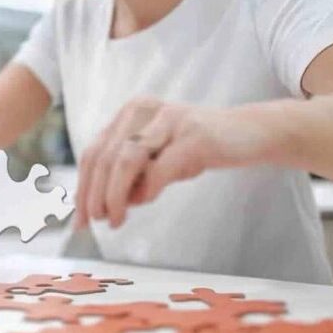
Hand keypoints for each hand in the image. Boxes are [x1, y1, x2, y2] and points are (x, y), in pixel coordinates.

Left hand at [76, 98, 273, 229]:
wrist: (253, 133)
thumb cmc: (199, 148)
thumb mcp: (158, 158)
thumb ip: (131, 176)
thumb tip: (104, 206)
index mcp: (129, 113)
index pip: (93, 152)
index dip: (82, 187)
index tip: (79, 218)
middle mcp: (143, 110)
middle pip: (104, 157)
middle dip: (94, 195)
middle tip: (95, 222)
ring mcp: (168, 120)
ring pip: (125, 160)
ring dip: (115, 196)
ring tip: (115, 219)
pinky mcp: (194, 136)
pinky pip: (160, 167)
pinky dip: (148, 189)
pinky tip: (146, 201)